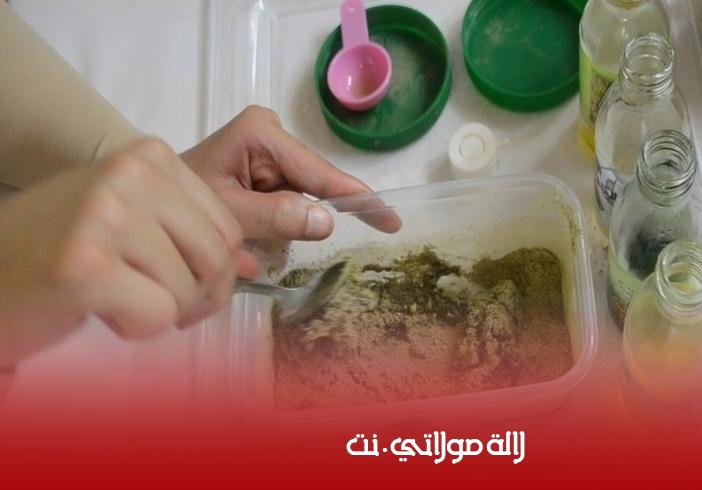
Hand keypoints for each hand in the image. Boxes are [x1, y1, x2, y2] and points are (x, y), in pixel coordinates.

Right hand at [0, 138, 257, 366]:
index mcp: (148, 157)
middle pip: (218, 256)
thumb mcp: (127, 215)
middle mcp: (129, 176)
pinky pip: (158, 315)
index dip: (215, 270)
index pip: (228, 226)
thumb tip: (249, 264)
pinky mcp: (86, 266)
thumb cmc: (57, 249)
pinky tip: (100, 311)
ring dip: (162, 312)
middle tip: (158, 303)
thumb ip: (184, 228)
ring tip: (119, 300)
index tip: (180, 281)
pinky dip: (137, 328)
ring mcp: (106, 217)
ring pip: (190, 289)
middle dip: (198, 296)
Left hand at [181, 106, 400, 240]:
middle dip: (302, 218)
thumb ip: (275, 216)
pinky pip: (287, 200)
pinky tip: (251, 235)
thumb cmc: (177, 201)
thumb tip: (328, 221)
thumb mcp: (227, 213)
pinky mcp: (264, 166)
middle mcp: (270, 133)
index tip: (390, 218)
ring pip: (301, 197)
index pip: (319, 173)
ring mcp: (268, 149)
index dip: (356, 198)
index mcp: (262, 134)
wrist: (145, 197)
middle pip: (312, 184)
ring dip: (285, 225)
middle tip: (271, 241)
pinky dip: (275, 224)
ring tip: (249, 240)